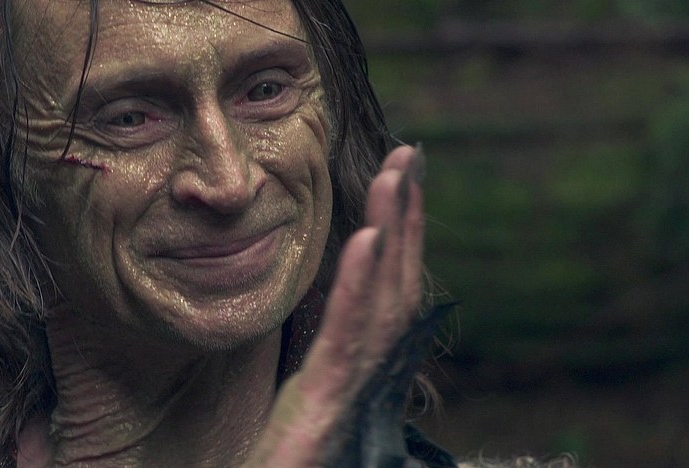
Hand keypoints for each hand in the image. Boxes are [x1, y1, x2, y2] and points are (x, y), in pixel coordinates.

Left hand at [246, 144, 425, 465]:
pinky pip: (350, 333)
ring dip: (394, 232)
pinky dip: (362, 284)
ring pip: (384, 297)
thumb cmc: (288, 452)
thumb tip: (338, 305)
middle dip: (406, 215)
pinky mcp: (330, 398)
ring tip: (395, 177)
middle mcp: (371, 368)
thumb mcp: (309, 390)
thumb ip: (329, 348)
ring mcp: (355, 383)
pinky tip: (369, 239)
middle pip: (398, 279)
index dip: (401, 229)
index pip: (388, 284)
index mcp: (362, 360)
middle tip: (409, 155)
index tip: (401, 177)